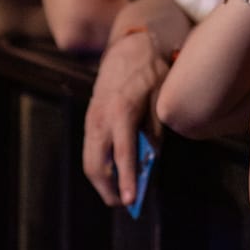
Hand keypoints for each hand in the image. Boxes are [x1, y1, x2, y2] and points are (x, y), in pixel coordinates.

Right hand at [81, 30, 168, 207]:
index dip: (126, 181)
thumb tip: (149, 163)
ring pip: (89, 160)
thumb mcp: (160, 101)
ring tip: (119, 194)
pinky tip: (114, 173)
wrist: (131, 45)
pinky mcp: (90, 118)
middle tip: (124, 204)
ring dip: (102, 181)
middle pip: (96, 165)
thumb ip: (154, 133)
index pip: (122, 155)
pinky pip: (90, 148)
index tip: (131, 202)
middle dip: (108, 189)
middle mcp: (101, 117)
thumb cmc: (151, 74)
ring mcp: (92, 118)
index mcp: (122, 112)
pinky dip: (99, 165)